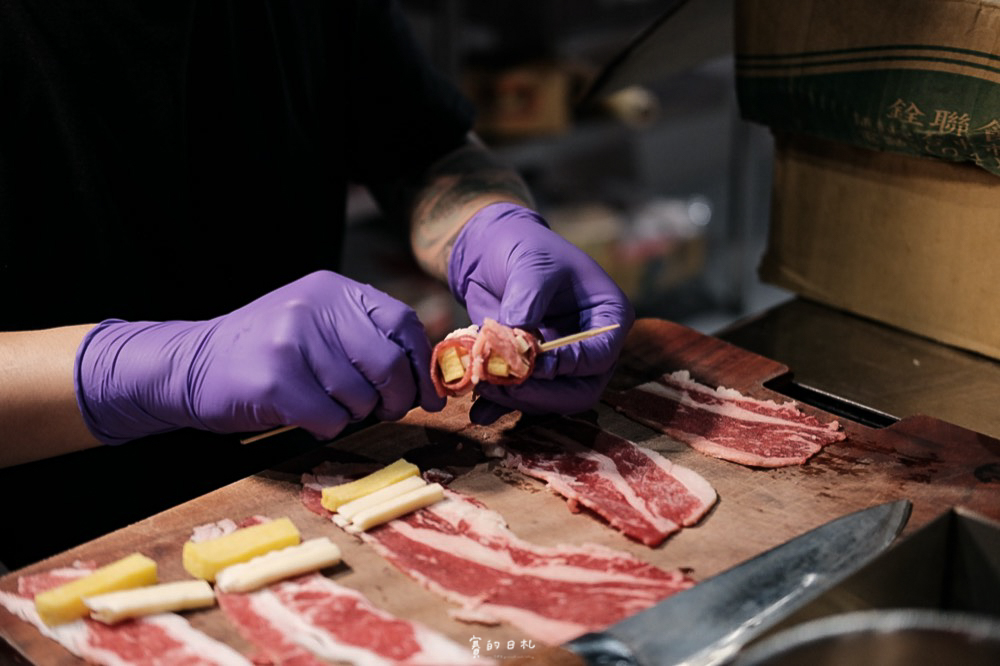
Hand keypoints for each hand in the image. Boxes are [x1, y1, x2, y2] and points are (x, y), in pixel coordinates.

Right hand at [75, 271, 444, 443]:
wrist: (190, 366)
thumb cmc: (264, 353)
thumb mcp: (315, 324)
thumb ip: (364, 337)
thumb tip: (424, 377)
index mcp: (333, 290)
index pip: (402, 323)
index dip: (421, 365)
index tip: (425, 396)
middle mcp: (315, 308)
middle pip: (389, 364)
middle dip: (393, 398)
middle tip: (380, 411)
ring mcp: (293, 342)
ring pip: (361, 398)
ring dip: (351, 414)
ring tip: (325, 404)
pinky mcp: (276, 380)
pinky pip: (330, 419)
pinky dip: (325, 428)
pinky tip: (304, 416)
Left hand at [448, 202, 633, 423]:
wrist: (492, 251)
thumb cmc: (524, 248)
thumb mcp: (531, 263)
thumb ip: (528, 299)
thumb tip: (517, 341)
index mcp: (608, 317)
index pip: (599, 356)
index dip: (569, 365)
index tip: (535, 364)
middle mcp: (590, 347)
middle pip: (579, 390)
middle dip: (540, 393)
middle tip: (504, 384)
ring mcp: (561, 363)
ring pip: (549, 400)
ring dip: (515, 399)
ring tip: (482, 384)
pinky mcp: (531, 371)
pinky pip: (522, 398)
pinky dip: (500, 406)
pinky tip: (479, 412)